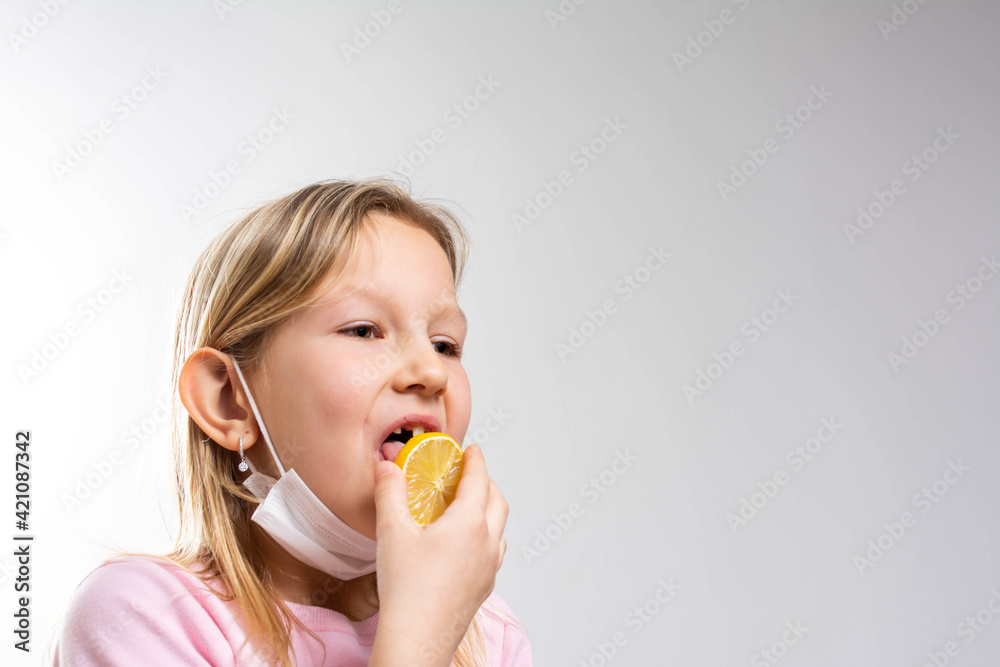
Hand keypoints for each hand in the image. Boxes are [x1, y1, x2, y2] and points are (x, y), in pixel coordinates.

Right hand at [369, 444, 508, 666]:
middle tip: (468, 474)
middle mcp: (487, 543)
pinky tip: (464, 544)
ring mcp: (489, 568)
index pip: (479, 480)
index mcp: (469, 524)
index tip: (472, 450)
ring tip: (466, 507)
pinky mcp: (483, 588)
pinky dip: (485, 536)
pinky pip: (493, 552)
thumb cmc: (408, 591)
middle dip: (486, 482)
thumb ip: (390, 493)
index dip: (476, 461)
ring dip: (489, 510)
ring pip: (499, 528)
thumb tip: (387, 468)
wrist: (417, 640)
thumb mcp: (392, 532)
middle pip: (498, 501)